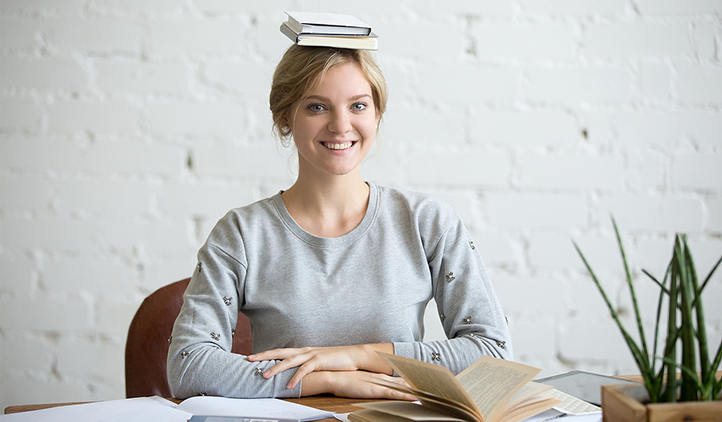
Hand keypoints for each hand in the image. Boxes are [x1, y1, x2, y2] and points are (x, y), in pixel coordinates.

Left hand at [247, 344, 392, 387]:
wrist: (353, 355)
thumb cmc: (335, 360)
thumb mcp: (317, 362)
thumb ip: (305, 365)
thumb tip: (294, 372)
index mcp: (303, 351)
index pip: (280, 352)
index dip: (266, 354)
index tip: (252, 357)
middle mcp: (304, 351)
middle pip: (280, 352)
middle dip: (263, 356)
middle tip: (249, 360)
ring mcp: (311, 355)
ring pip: (289, 361)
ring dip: (275, 368)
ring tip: (264, 376)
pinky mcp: (319, 361)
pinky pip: (304, 370)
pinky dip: (295, 377)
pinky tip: (288, 385)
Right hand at [302, 370, 416, 399]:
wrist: (334, 377)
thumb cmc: (342, 381)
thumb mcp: (356, 382)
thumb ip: (364, 385)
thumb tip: (366, 388)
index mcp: (376, 377)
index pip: (396, 379)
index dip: (407, 381)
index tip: (418, 383)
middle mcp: (380, 378)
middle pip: (402, 382)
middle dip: (415, 385)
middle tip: (429, 387)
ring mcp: (379, 384)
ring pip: (401, 387)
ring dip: (413, 390)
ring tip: (427, 393)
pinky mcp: (375, 390)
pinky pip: (394, 394)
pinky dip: (405, 396)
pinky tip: (414, 398)